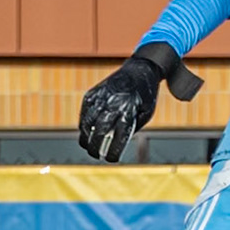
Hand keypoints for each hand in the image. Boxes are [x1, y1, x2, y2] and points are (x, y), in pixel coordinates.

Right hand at [78, 42, 202, 161]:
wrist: (140, 70)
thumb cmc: (145, 96)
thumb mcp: (146, 113)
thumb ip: (132, 128)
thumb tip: (114, 144)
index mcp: (129, 111)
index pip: (118, 137)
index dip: (113, 151)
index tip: (110, 159)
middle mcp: (113, 104)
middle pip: (99, 131)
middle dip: (94, 147)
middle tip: (95, 155)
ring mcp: (101, 97)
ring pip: (87, 122)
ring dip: (85, 137)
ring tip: (87, 146)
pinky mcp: (93, 93)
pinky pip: (84, 112)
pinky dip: (83, 123)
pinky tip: (85, 131)